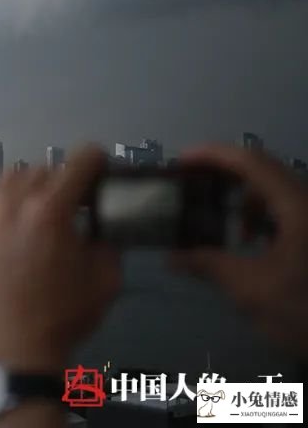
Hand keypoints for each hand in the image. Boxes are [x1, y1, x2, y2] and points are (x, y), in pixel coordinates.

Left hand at [0, 146, 120, 372]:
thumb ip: (108, 241)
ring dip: (31, 187)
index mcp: (50, 210)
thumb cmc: (63, 317)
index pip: (77, 162)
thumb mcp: (106, 279)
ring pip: (10, 179)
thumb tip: (101, 225)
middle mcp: (12, 204)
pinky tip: (16, 228)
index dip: (95, 160)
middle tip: (73, 202)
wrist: (12, 348)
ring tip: (41, 211)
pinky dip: (6, 205)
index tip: (100, 168)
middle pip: (42, 169)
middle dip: (62, 180)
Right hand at [170, 144, 307, 357]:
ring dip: (247, 200)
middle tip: (193, 186)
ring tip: (230, 228)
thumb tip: (171, 258)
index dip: (214, 155)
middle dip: (225, 175)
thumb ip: (208, 265)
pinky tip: (253, 244)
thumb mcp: (251, 289)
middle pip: (264, 170)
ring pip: (278, 190)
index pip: (252, 162)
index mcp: (297, 207)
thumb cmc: (304, 309)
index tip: (181, 162)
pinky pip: (288, 209)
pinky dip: (264, 215)